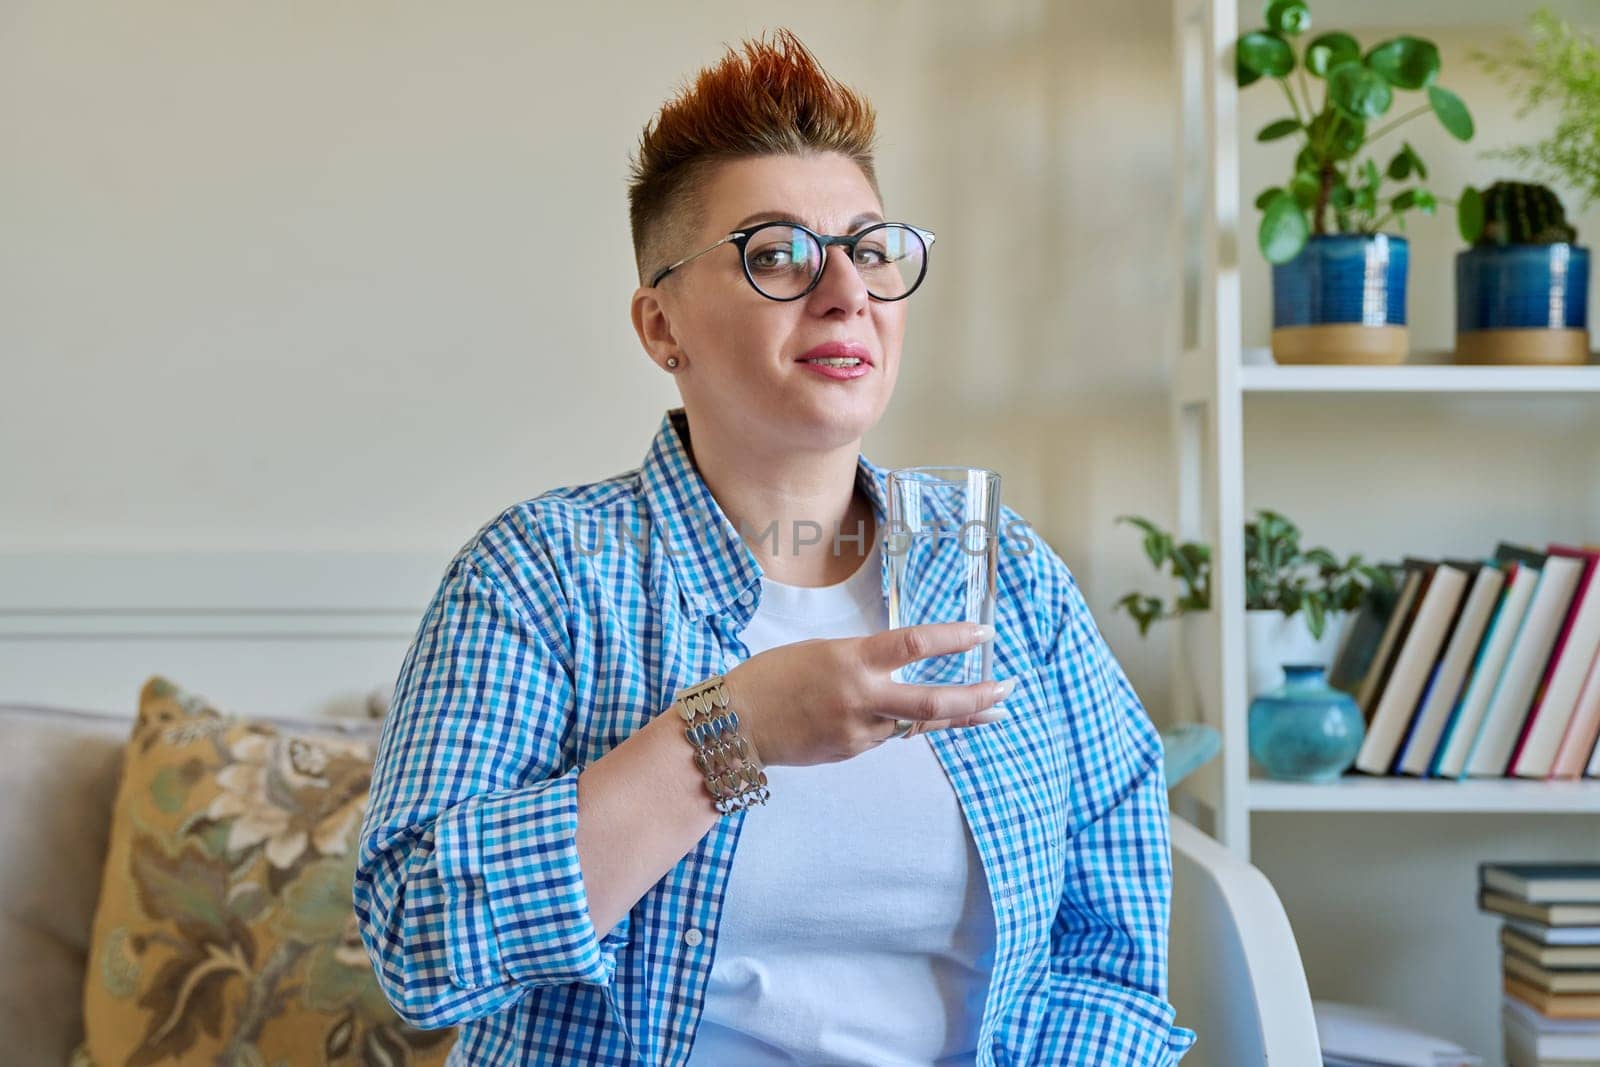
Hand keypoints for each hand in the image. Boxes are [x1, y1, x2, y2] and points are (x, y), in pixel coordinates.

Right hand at [720, 622, 1011, 766]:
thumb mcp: (823, 652)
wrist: (736, 725)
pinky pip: (888, 734)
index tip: (984, 633)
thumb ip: (865, 661)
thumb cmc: (773, 677)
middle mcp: (861, 698)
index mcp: (851, 661)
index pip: (914, 645)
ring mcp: (859, 731)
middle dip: (977, 698)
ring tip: (991, 711)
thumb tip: (900, 670)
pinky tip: (908, 717)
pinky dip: (905, 724)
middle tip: (1008, 689)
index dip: (954, 639)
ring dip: (957, 717)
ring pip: (918, 724)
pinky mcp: (853, 752)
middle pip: (933, 703)